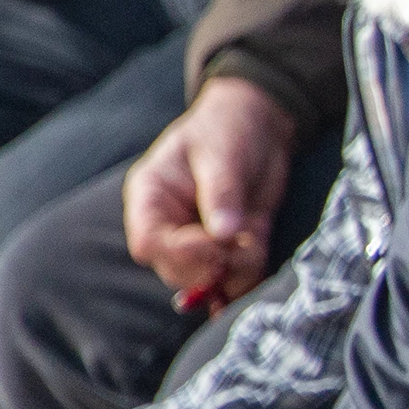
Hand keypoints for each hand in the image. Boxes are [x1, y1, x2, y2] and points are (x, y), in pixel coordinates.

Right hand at [124, 76, 298, 308]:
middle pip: (176, 271)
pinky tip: (259, 252)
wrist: (259, 126)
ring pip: (207, 282)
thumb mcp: (222, 153)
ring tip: (253, 240)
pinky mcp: (231, 250)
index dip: (180, 254)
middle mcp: (170, 225)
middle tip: (242, 244)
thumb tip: (223, 235)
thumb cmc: (227, 128)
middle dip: (212, 268)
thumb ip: (222, 193)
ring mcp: (200, 242)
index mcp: (152, 198)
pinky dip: (251, 277)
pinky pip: (235, 280)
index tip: (217, 244)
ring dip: (236, 274)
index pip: (148, 243)